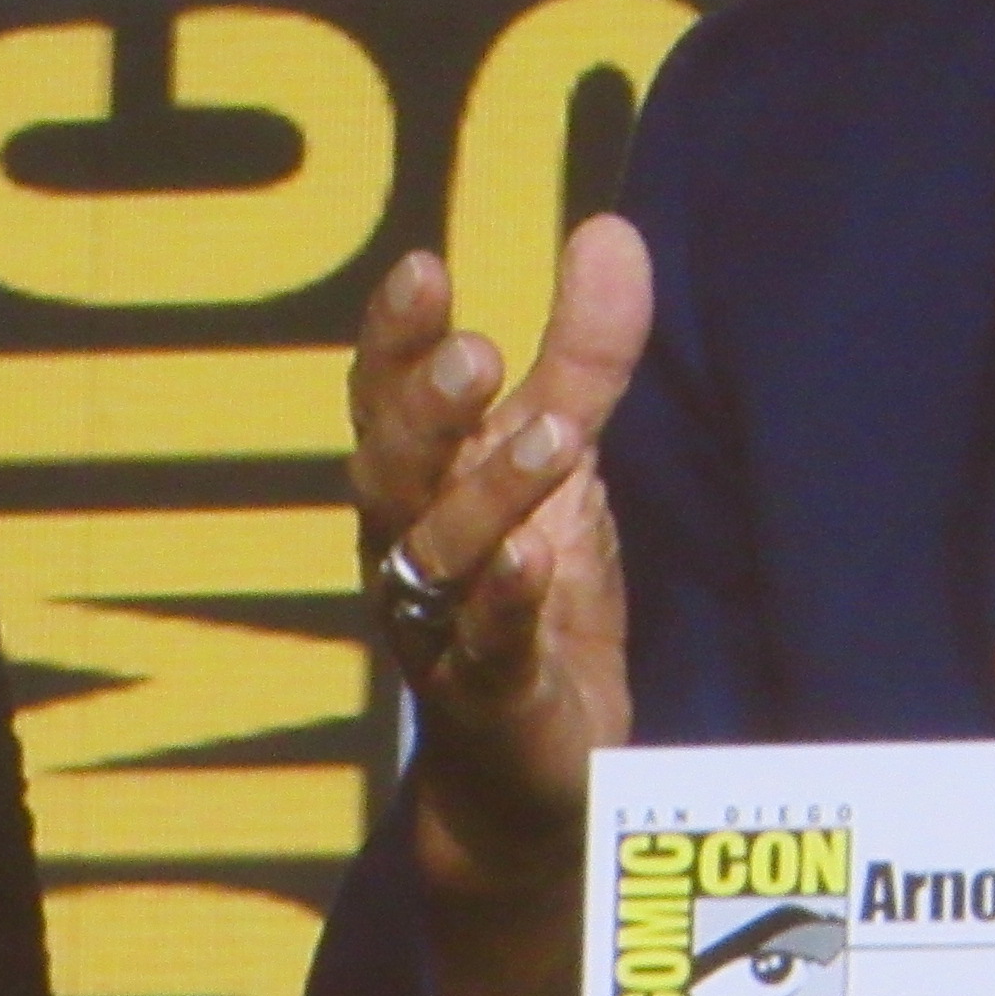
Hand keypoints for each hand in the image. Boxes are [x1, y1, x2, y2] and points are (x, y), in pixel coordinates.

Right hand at [345, 217, 651, 987]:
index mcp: (414, 478)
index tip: (426, 270)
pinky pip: (484, 646)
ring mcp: (437, 625)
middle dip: (424, 409)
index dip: (394, 338)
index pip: (382, 395)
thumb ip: (583, 355)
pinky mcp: (487, 696)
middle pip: (389, 468)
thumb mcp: (560, 460)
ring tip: (553, 440)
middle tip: (476, 353)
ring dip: (486, 495)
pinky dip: (504, 602)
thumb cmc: (523, 592)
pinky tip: (535, 561)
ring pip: (435, 555)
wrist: (528, 766)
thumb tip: (612, 229)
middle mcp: (405, 546)